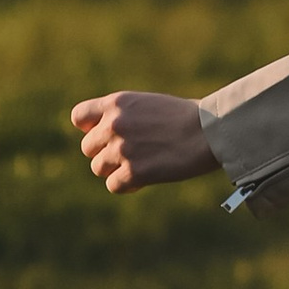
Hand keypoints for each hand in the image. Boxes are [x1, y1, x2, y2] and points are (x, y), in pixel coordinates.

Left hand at [69, 89, 218, 195]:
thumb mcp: (149, 104)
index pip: (79, 117)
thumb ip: (124, 116)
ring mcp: (121, 149)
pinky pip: (114, 185)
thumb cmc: (187, 117)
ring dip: (116, 170)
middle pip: (88, 148)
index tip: (106, 134)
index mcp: (117, 103)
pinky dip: (127, 185)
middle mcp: (114, 125)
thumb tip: (105, 134)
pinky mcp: (133, 172)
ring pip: (98, 168)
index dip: (90, 128)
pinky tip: (145, 179)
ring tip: (140, 165)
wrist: (209, 131)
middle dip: (105, 153)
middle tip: (131, 154)